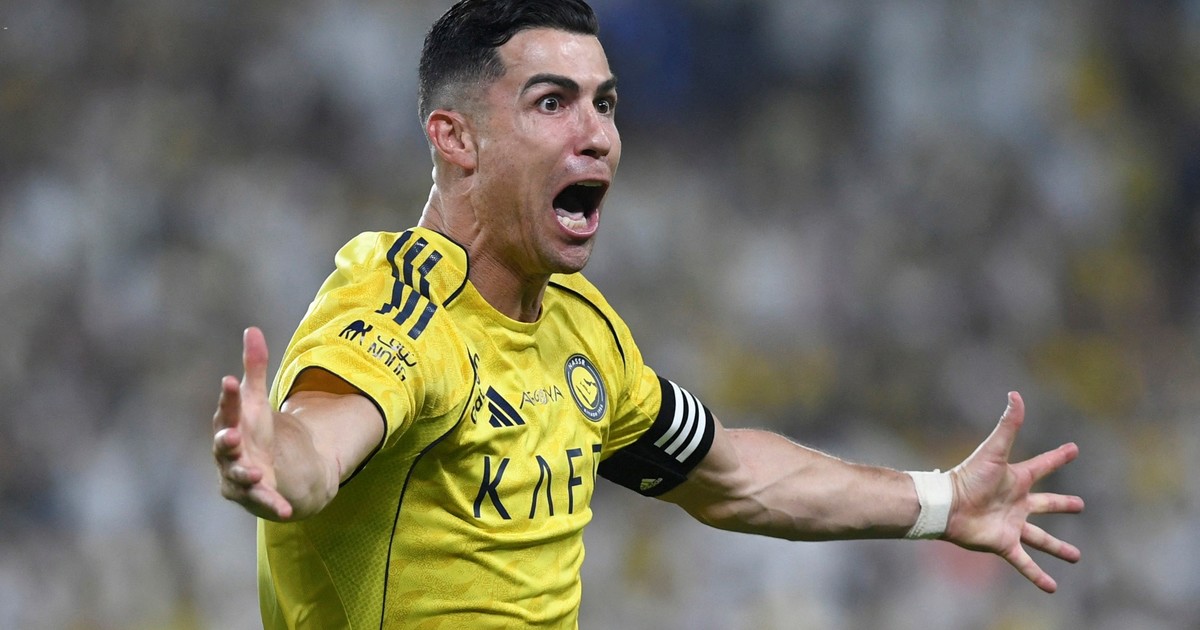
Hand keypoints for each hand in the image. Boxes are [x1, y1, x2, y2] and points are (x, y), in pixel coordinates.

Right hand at [212, 327, 293, 519]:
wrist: (266, 467)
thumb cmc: (253, 430)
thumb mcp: (257, 399)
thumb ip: (255, 368)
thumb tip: (252, 329)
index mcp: (229, 425)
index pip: (227, 409)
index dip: (228, 398)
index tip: (230, 381)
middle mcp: (228, 453)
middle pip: (223, 446)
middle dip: (225, 441)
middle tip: (230, 435)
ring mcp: (238, 476)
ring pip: (238, 477)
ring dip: (245, 476)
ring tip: (255, 474)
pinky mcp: (254, 496)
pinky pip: (263, 502)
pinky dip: (273, 504)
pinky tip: (287, 510)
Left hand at [944, 392, 1083, 592]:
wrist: (947, 505)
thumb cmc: (968, 476)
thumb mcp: (993, 450)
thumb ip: (1007, 425)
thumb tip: (1016, 394)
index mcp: (1016, 480)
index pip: (1043, 466)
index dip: (1058, 458)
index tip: (1073, 450)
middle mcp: (1017, 503)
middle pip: (1046, 504)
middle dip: (1063, 504)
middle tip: (1080, 505)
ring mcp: (1012, 525)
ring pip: (1041, 539)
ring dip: (1058, 548)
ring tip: (1076, 557)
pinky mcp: (1004, 544)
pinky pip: (1024, 562)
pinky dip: (1037, 575)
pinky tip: (1052, 587)